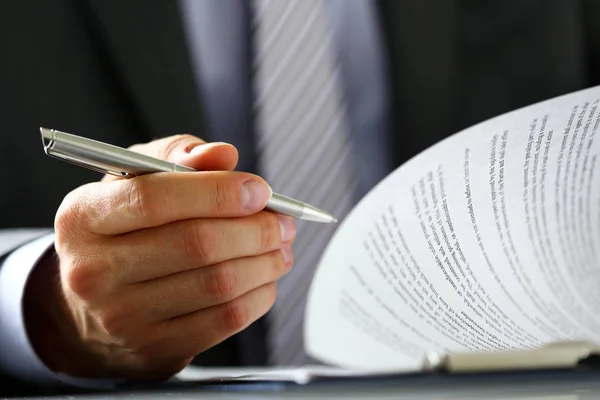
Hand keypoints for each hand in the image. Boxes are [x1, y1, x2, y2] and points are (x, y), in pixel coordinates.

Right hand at [24, 135, 294, 380]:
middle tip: (282, 220)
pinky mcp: (156, 349)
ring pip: (219, 283)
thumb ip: (176, 157)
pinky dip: (260, 294)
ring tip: (280, 246)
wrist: (89, 307)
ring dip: (266, 260)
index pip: (155, 199)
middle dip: (256, 228)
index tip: (258, 190)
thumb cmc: (120, 232)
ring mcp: (124, 317)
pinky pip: (226, 319)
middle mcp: (94, 271)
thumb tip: (223, 154)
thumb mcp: (133, 183)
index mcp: (83, 217)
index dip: (218, 192)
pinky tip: (265, 277)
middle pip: (198, 244)